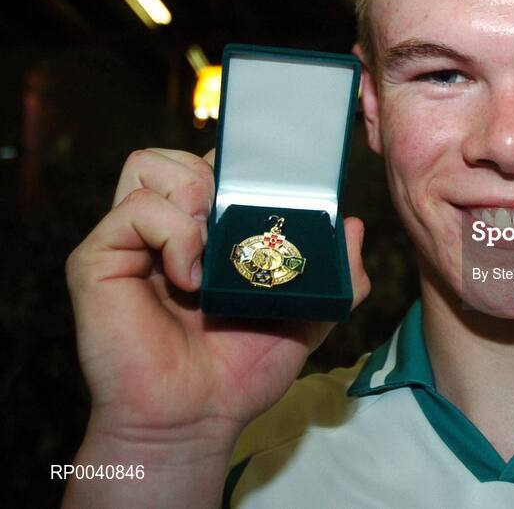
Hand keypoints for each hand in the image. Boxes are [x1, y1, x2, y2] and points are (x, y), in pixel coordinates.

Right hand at [64, 148, 369, 502]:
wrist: (197, 418)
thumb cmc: (242, 369)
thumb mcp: (309, 316)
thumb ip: (339, 274)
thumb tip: (353, 224)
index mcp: (209, 231)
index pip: (219, 165)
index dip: (245, 167)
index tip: (274, 185)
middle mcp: (168, 228)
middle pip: (186, 155)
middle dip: (223, 180)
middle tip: (243, 230)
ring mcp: (132, 240)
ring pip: (151, 164)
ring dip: (194, 198)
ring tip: (213, 252)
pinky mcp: (100, 258)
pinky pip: (135, 208)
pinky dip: (173, 234)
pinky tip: (191, 278)